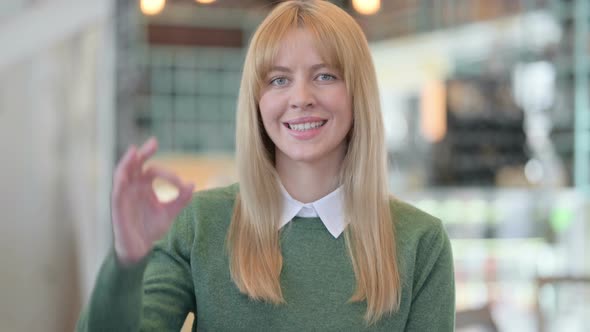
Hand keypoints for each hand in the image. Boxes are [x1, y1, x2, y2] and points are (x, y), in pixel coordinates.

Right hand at [111, 137, 194, 264]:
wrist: (140, 251)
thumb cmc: (152, 230)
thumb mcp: (171, 212)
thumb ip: (181, 199)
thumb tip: (193, 184)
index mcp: (145, 186)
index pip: (153, 170)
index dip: (168, 174)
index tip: (181, 184)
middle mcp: (133, 187)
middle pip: (135, 165)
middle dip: (143, 153)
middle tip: (154, 143)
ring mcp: (124, 196)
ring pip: (122, 174)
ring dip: (127, 162)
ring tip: (134, 151)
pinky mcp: (118, 207)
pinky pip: (116, 192)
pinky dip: (119, 182)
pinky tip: (124, 175)